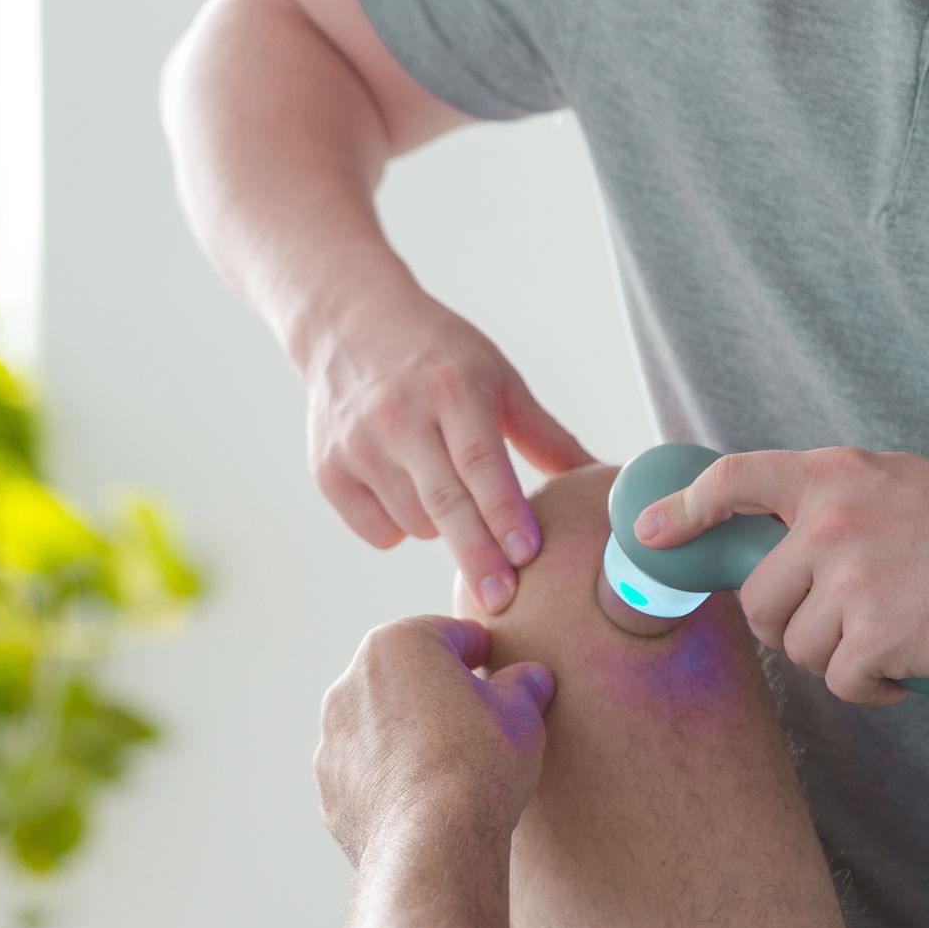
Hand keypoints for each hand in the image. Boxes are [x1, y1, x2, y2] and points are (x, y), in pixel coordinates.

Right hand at [302, 284, 593, 613]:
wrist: (347, 326)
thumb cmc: (439, 357)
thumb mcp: (496, 379)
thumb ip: (545, 435)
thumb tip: (601, 479)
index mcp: (451, 387)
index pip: (480, 460)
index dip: (504, 510)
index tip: (527, 553)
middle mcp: (398, 415)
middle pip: (444, 502)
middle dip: (476, 556)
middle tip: (502, 601)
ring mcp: (356, 445)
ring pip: (415, 524)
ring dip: (444, 530)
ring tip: (446, 490)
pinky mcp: (328, 471)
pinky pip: (380, 532)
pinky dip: (402, 528)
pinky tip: (405, 491)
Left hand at [317, 616, 555, 864]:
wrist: (433, 842)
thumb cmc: (479, 764)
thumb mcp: (520, 715)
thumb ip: (523, 686)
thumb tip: (533, 678)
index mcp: (398, 645)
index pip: (450, 635)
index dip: (480, 651)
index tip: (496, 668)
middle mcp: (352, 682)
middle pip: (405, 675)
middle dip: (437, 691)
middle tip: (477, 717)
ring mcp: (334, 737)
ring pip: (379, 722)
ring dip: (408, 732)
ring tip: (448, 764)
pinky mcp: (329, 785)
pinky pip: (365, 769)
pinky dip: (388, 775)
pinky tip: (421, 798)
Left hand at [635, 447, 928, 705]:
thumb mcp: (889, 482)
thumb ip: (826, 501)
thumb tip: (762, 533)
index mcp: (831, 474)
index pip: (732, 480)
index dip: (682, 509)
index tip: (651, 533)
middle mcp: (830, 522)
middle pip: (756, 599)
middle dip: (786, 622)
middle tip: (837, 620)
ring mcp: (850, 580)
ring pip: (795, 646)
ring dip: (838, 654)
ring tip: (892, 632)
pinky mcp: (873, 637)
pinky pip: (838, 681)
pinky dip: (871, 686)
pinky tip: (909, 665)